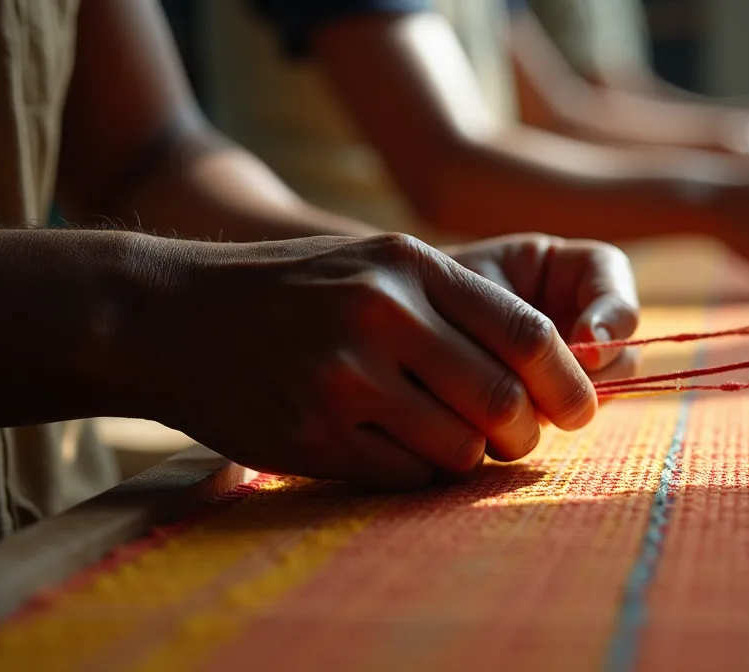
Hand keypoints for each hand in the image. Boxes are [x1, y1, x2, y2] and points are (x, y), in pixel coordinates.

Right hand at [118, 233, 601, 488]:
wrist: (168, 312)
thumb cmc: (293, 289)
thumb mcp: (375, 261)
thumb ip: (457, 302)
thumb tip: (552, 361)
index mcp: (410, 265)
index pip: (527, 334)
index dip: (568, 382)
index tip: (580, 410)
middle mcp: (380, 314)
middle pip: (503, 401)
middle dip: (524, 434)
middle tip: (516, 439)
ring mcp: (341, 376)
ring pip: (458, 448)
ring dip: (468, 457)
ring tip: (445, 441)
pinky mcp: (310, 434)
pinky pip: (406, 475)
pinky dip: (416, 473)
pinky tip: (390, 449)